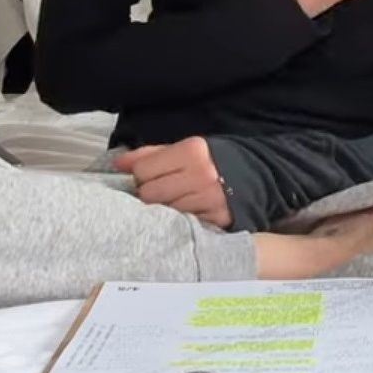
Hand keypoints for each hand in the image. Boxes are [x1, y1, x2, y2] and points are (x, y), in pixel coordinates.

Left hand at [113, 137, 230, 227]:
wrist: (255, 175)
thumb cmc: (210, 161)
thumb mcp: (183, 149)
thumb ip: (149, 155)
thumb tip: (117, 164)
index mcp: (191, 151)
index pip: (142, 171)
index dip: (141, 176)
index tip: (150, 177)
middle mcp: (201, 174)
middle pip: (150, 194)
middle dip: (151, 194)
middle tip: (162, 192)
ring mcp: (209, 198)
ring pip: (164, 212)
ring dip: (165, 210)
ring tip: (176, 201)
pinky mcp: (217, 218)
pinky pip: (183, 224)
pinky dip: (181, 220)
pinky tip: (188, 211)